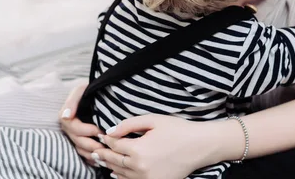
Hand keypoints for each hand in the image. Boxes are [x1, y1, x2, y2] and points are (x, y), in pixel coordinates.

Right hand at [59, 82, 104, 164]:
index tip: (99, 130)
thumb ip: (72, 101)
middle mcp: (69, 127)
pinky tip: (100, 158)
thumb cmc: (89, 88)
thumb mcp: (80, 90)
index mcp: (67, 116)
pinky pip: (84, 152)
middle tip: (105, 145)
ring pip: (80, 148)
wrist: (97, 91)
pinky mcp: (82, 140)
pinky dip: (91, 157)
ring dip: (91, 153)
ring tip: (104, 153)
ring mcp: (75, 135)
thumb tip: (65, 116)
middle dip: (91, 144)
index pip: (73, 128)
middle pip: (77, 140)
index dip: (86, 131)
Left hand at [93, 114, 219, 178]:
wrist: (199, 146)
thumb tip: (110, 131)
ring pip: (120, 174)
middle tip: (94, 150)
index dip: (107, 140)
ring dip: (110, 166)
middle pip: (114, 161)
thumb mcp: (153, 121)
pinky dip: (121, 177)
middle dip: (103, 154)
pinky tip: (116, 172)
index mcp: (138, 150)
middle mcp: (139, 167)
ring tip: (102, 160)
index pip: (114, 145)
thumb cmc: (178, 129)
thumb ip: (129, 124)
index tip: (101, 136)